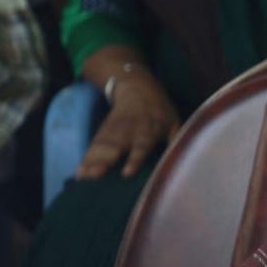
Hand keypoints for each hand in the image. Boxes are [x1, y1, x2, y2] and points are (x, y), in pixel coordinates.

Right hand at [77, 65, 180, 179]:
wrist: (136, 88)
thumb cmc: (160, 113)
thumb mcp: (174, 123)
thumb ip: (177, 142)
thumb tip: (187, 163)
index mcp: (148, 129)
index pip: (141, 146)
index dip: (134, 159)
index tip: (126, 173)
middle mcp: (128, 130)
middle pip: (114, 147)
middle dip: (103, 162)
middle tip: (94, 177)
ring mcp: (113, 130)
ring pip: (101, 147)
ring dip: (91, 162)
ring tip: (82, 178)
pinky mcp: (103, 132)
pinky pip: (94, 146)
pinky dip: (86, 159)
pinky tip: (79, 173)